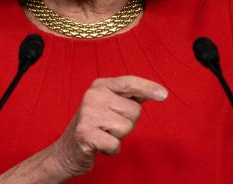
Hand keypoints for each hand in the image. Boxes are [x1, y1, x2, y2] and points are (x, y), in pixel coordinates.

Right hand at [50, 76, 167, 177]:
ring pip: (126, 127)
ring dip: (119, 137)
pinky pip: (116, 144)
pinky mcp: (85, 134)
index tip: (164, 94)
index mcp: (100, 85)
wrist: (68, 149)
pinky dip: (112, 150)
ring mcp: (87, 114)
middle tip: (110, 126)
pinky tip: (100, 146)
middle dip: (128, 123)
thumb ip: (130, 97)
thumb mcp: (110, 105)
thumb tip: (157, 91)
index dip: (147, 87)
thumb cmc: (96, 125)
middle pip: (134, 110)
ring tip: (104, 134)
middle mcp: (93, 95)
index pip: (129, 82)